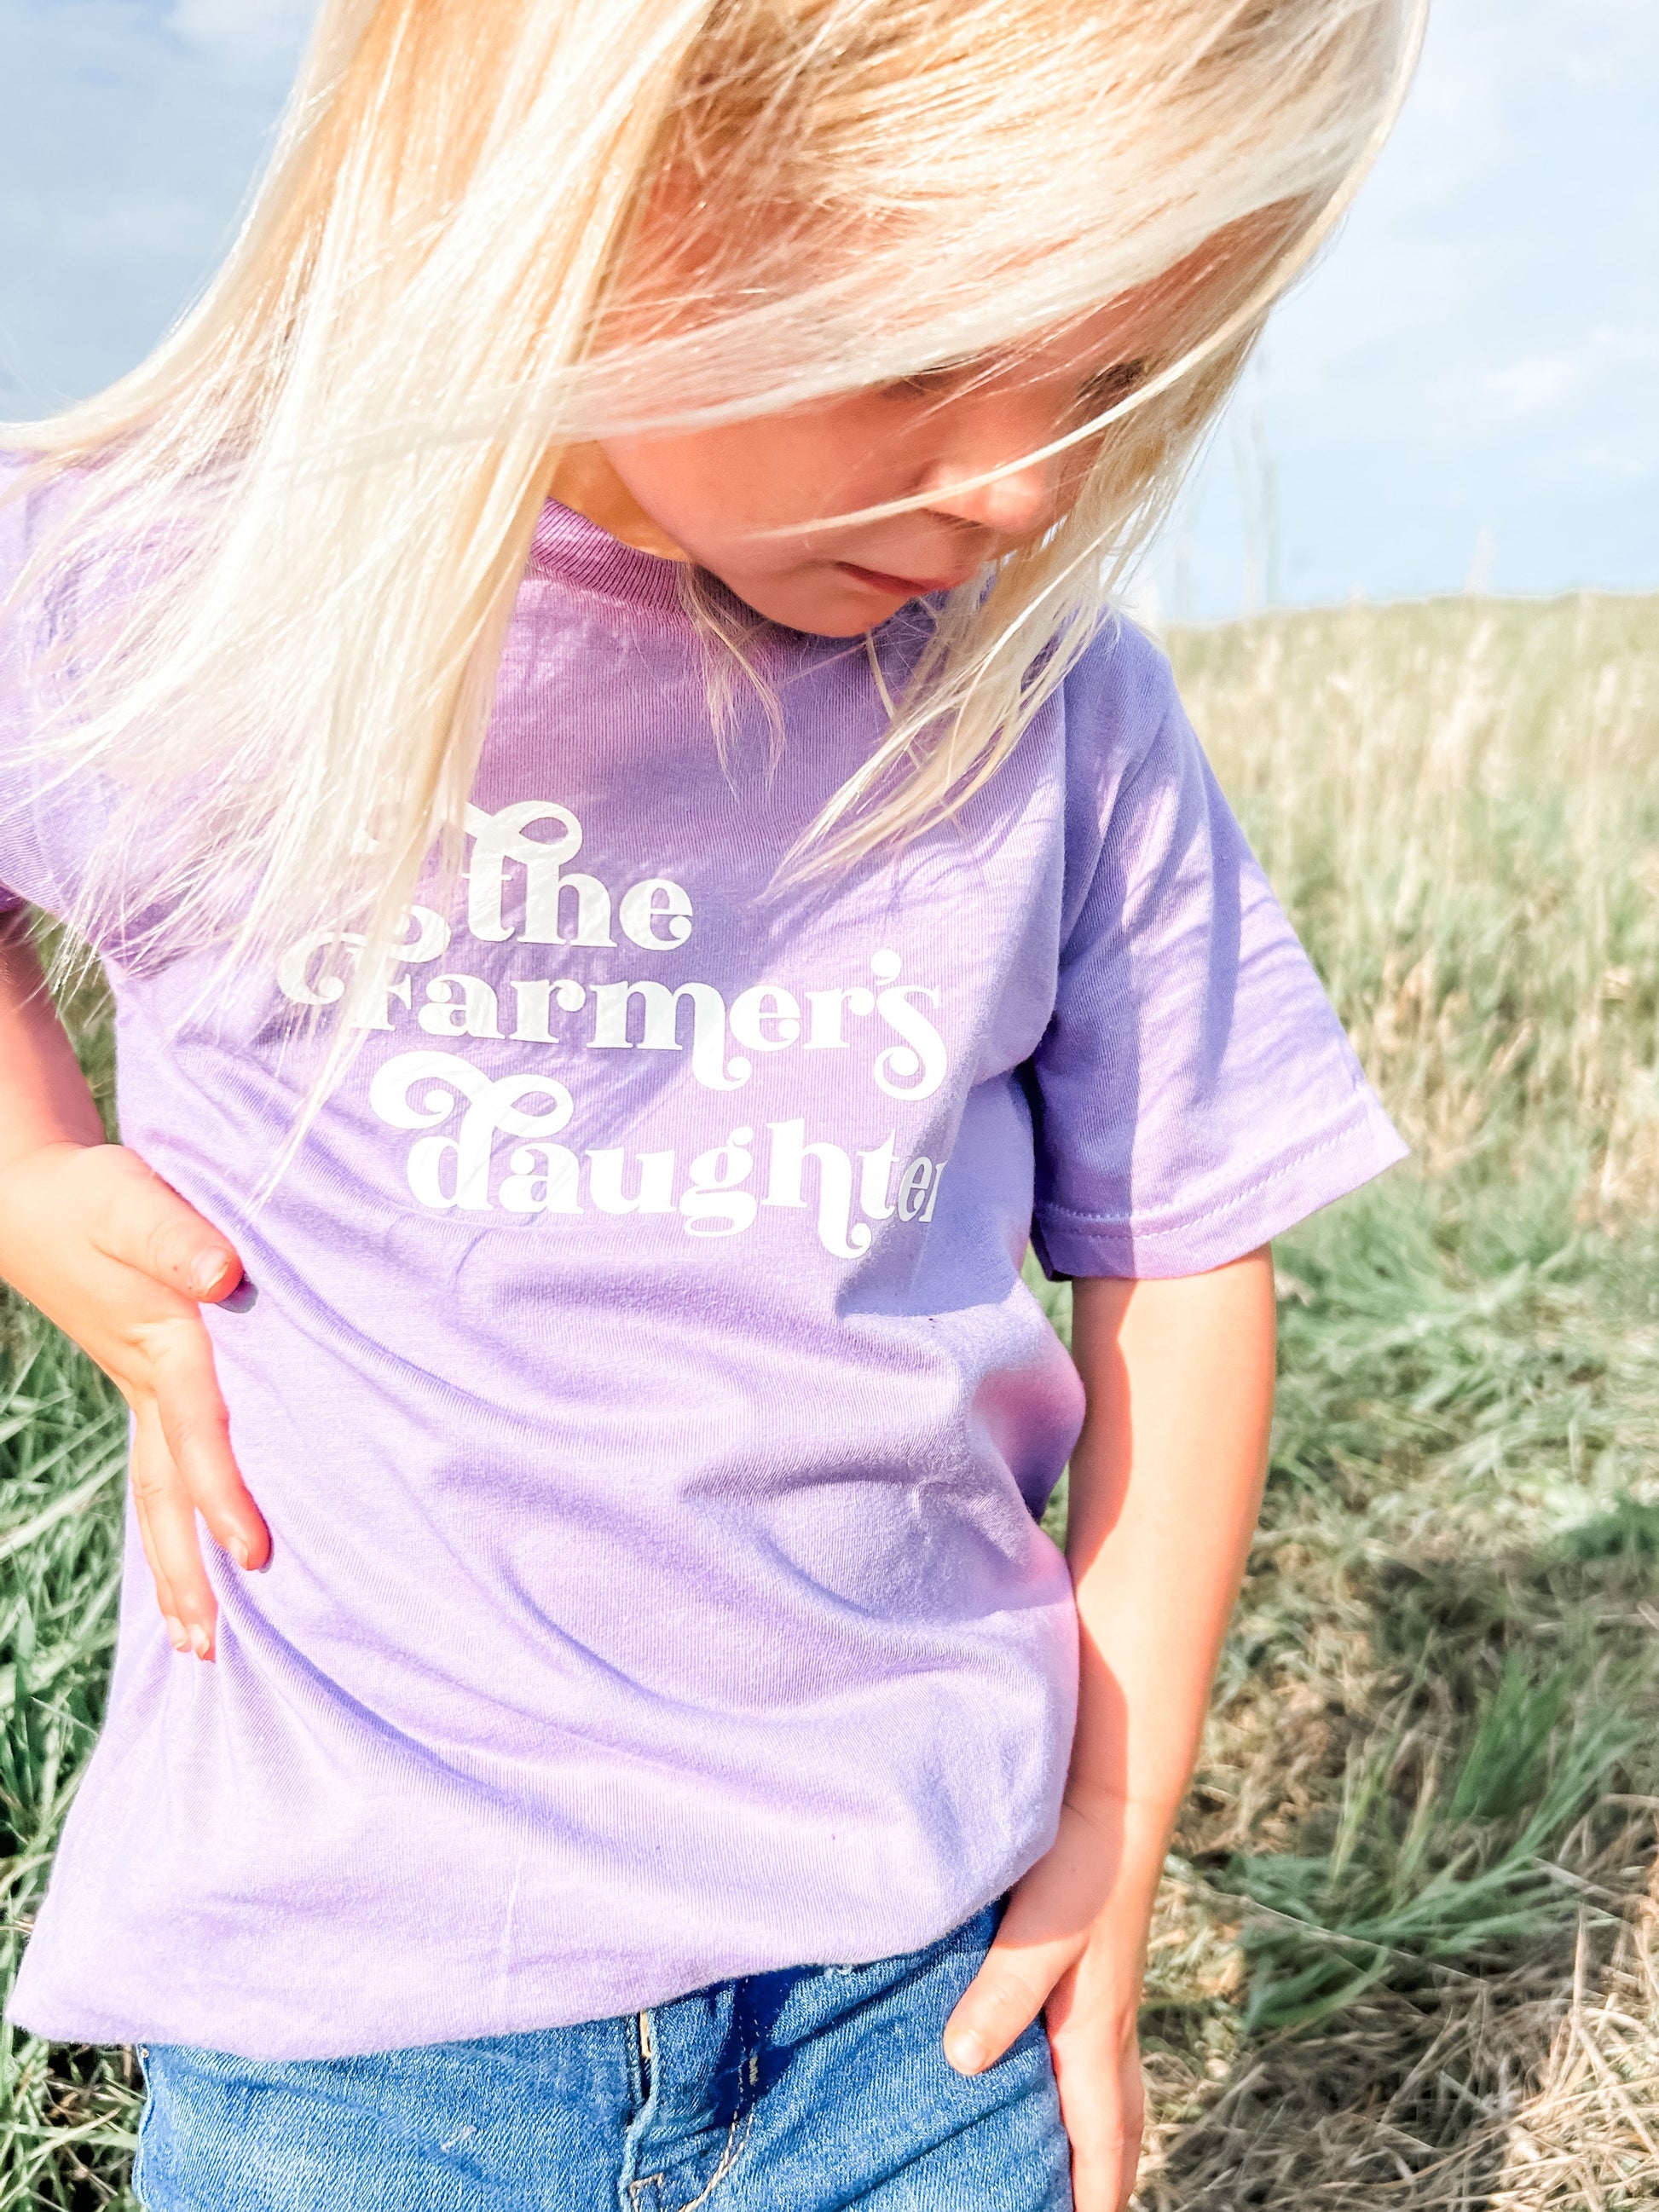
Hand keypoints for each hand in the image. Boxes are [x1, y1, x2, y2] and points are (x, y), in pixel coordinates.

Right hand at [0, 1140, 269, 1658]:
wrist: (30, 1197)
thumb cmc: (92, 1196)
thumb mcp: (131, 1201)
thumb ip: (175, 1236)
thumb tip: (222, 1277)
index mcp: (158, 1347)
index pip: (196, 1434)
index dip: (225, 1492)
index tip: (254, 1553)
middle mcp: (147, 1384)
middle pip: (166, 1495)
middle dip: (187, 1571)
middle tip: (209, 1649)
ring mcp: (138, 1390)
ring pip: (158, 1493)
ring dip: (176, 1564)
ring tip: (196, 1642)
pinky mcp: (142, 1383)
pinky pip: (161, 1470)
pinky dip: (175, 1522)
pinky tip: (194, 1557)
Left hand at [943, 1787, 1156, 2211]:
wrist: (1117, 1797)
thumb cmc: (1080, 1865)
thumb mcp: (1037, 1935)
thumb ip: (1002, 1996)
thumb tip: (964, 2064)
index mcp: (1097, 2034)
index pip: (1104, 2140)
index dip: (1096, 2197)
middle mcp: (1112, 2024)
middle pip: (1120, 2123)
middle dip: (1106, 2176)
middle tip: (1087, 2210)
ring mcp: (1110, 1994)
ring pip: (1113, 2085)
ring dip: (1098, 2130)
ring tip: (1072, 2162)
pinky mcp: (1098, 1965)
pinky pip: (1099, 2047)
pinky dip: (1085, 2080)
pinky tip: (1053, 2064)